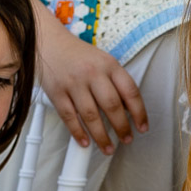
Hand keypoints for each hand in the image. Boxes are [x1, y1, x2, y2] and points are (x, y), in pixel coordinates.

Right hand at [38, 25, 148, 152]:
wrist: (49, 43)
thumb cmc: (78, 55)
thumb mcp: (103, 61)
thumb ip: (116, 82)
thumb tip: (129, 110)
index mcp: (109, 64)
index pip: (130, 91)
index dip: (139, 113)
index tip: (142, 127)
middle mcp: (92, 73)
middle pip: (112, 106)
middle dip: (122, 128)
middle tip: (126, 139)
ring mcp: (73, 83)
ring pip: (91, 116)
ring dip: (101, 136)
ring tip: (107, 147)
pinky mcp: (57, 92)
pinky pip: (69, 117)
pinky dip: (78, 133)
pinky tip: (85, 141)